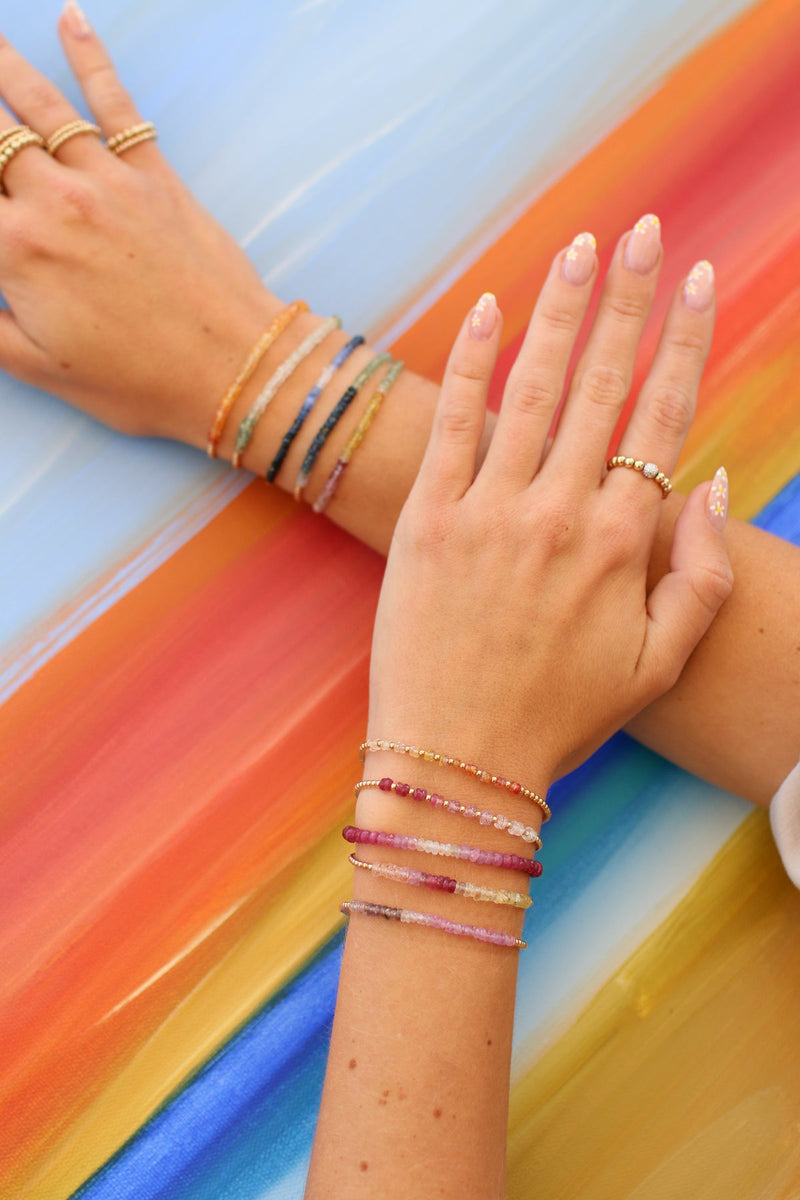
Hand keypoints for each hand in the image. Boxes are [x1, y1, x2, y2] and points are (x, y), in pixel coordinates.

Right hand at [0, 12, 272, 442]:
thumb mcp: (42, 368)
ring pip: (39, 106)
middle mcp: (54, 202)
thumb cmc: (141, 383)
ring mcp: (107, 181)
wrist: (235, 371)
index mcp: (16, 251)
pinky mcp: (155, 176)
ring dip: (3, 67)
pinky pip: (115, 104)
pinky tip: (72, 21)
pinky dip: (91, 59)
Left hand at [368, 228, 732, 794]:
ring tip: (582, 249)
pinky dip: (473, 363)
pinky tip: (494, 308)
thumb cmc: (561, 717)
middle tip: (645, 232)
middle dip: (628, 299)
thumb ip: (701, 576)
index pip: (661, 418)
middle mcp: (559, 512)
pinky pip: (453, 425)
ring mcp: (489, 512)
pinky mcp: (428, 521)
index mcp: (620, 543)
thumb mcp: (659, 663)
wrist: (458, 760)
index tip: (695, 282)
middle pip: (604, 385)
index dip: (681, 343)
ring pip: (534, 389)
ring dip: (561, 311)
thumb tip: (707, 485)